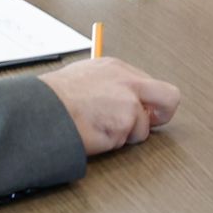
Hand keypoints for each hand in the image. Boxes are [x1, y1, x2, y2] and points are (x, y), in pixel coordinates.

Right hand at [40, 57, 179, 155]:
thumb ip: (109, 84)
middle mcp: (129, 83)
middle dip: (161, 114)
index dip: (146, 102)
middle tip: (148, 124)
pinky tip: (93, 134)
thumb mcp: (84, 76)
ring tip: (98, 128)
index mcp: (118, 68)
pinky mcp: (124, 125)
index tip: (140, 110)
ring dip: (123, 135)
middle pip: (169, 98)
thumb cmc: (54, 96)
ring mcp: (129, 104)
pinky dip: (110, 143)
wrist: (42, 109)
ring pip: (142, 128)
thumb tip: (120, 96)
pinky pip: (125, 142)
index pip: (150, 85)